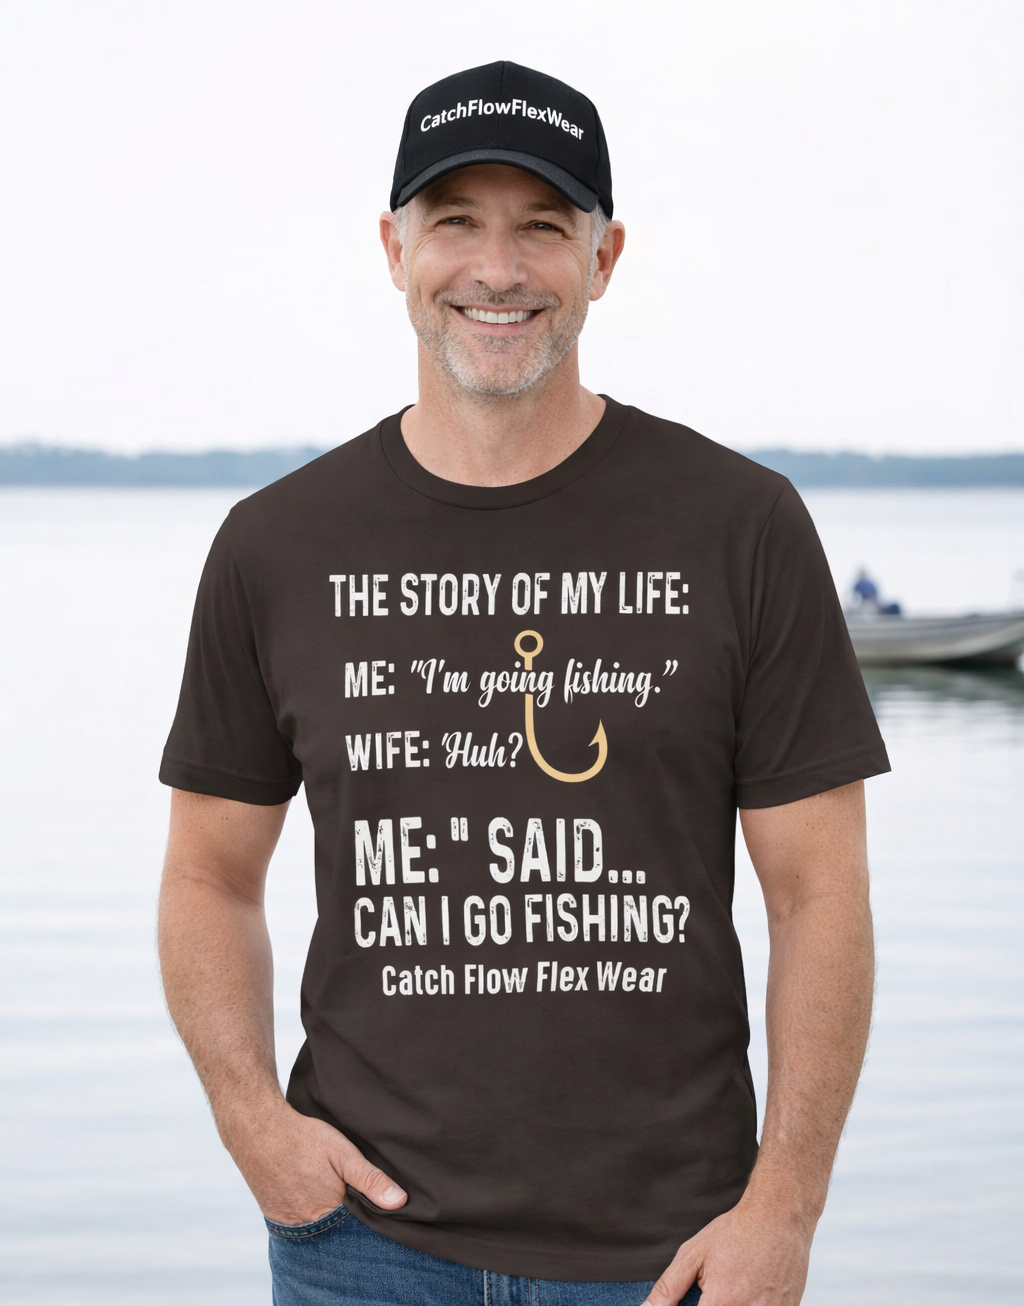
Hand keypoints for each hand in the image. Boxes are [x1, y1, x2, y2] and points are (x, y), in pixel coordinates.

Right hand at [222, 1098, 407, 1226]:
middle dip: (347, 1221)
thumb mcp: (343, 1153)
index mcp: (328, 1213)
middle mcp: (306, 1225)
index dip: (366, 1219)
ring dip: (326, 1219)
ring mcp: (287, 1222)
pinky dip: (307, 1214)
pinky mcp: (273, 1214)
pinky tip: (311, 1198)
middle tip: (349, 1197)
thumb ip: (370, 1179)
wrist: (257, 1129)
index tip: (375, 1212)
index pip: (355, 1230)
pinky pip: (296, 1223)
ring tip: (330, 1196)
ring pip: (315, 1229)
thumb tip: (400, 1202)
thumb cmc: (303, 1139)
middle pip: (335, 1232)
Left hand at [643, 1196, 812, 1305]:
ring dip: (732, 1304)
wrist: (778, 1216)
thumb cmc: (737, 1231)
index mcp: (722, 1302)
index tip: (697, 1302)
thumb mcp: (694, 1253)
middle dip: (712, 1305)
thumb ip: (669, 1287)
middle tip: (714, 1292)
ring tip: (734, 1286)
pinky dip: (755, 1303)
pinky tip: (752, 1290)